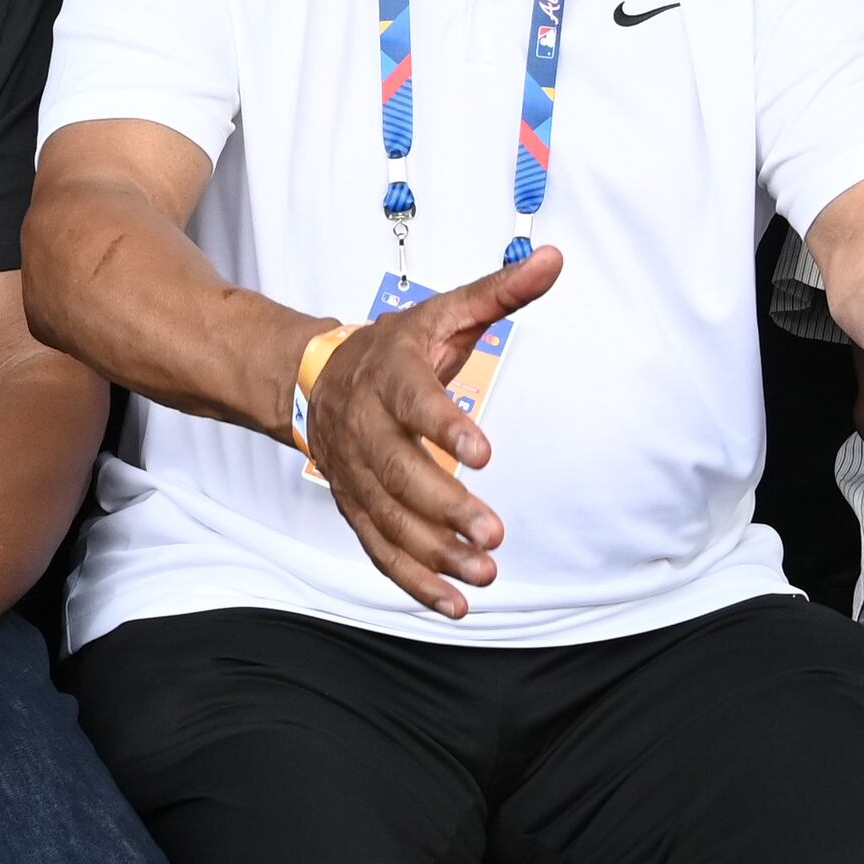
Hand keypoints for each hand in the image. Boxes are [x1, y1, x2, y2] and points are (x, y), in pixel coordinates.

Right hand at [303, 250, 559, 618]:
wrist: (311, 377)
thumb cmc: (391, 348)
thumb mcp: (442, 313)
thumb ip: (499, 291)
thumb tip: (551, 260)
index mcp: (389, 376)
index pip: (415, 402)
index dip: (446, 428)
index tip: (482, 453)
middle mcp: (366, 429)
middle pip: (400, 473)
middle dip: (445, 508)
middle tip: (492, 532)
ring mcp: (357, 474)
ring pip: (390, 520)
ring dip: (435, 552)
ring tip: (484, 571)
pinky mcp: (356, 507)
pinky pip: (380, 549)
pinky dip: (414, 581)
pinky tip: (454, 603)